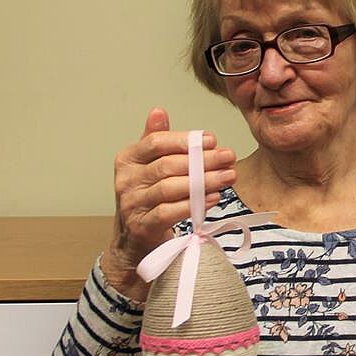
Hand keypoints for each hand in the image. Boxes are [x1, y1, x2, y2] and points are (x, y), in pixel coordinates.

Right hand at [100, 108, 236, 299]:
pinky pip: (170, 212)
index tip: (213, 140)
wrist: (134, 243)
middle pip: (168, 165)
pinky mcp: (142, 226)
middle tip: (229, 158)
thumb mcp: (147, 168)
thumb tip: (158, 111)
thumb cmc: (147, 200)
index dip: (186, 140)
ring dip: (204, 181)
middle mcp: (126, 180)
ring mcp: (132, 204)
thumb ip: (155, 142)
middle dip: (203, 160)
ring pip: (171, 188)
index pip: (157, 142)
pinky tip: (213, 198)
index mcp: (128, 159)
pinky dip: (194, 204)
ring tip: (228, 177)